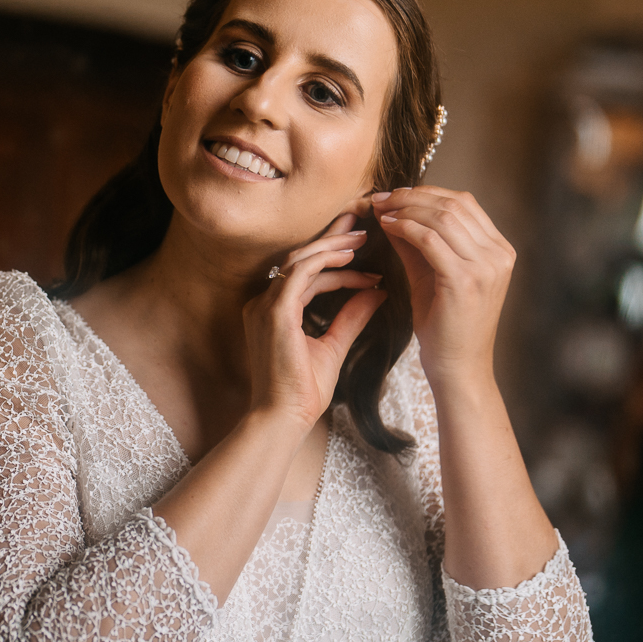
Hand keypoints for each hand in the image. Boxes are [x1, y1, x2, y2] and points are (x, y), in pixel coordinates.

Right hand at [244, 210, 386, 427]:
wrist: (284, 418)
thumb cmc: (303, 392)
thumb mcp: (334, 346)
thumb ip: (352, 317)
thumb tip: (378, 293)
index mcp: (274, 311)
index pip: (305, 273)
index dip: (333, 257)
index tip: (361, 248)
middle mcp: (264, 304)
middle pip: (300, 259)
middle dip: (332, 239)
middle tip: (361, 223)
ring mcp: (265, 306)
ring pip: (300, 261)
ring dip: (332, 247)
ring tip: (362, 238)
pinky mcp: (274, 313)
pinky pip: (300, 275)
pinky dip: (325, 262)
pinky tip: (350, 257)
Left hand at [370, 186, 513, 390]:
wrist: (457, 366)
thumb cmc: (444, 325)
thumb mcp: (430, 274)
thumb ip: (415, 242)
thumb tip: (390, 210)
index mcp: (498, 249)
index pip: (464, 202)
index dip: (425, 192)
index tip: (393, 193)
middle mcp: (498, 254)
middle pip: (454, 203)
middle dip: (412, 195)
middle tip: (380, 197)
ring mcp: (486, 266)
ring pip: (442, 216)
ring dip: (405, 208)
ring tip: (380, 209)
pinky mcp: (466, 280)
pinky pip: (431, 239)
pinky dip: (406, 227)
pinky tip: (387, 226)